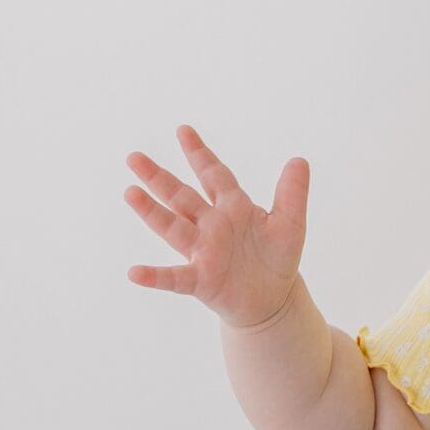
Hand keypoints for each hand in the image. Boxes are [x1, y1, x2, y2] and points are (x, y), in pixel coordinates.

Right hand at [124, 124, 309, 328]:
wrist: (273, 299)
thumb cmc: (277, 258)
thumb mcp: (290, 223)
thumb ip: (292, 193)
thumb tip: (299, 159)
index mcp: (232, 207)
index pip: (213, 174)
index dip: (199, 154)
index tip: (183, 130)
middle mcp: (211, 225)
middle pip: (181, 196)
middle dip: (159, 177)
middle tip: (134, 157)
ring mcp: (202, 251)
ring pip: (173, 228)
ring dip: (151, 212)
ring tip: (130, 193)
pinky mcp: (200, 280)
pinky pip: (174, 277)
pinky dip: (155, 275)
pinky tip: (135, 272)